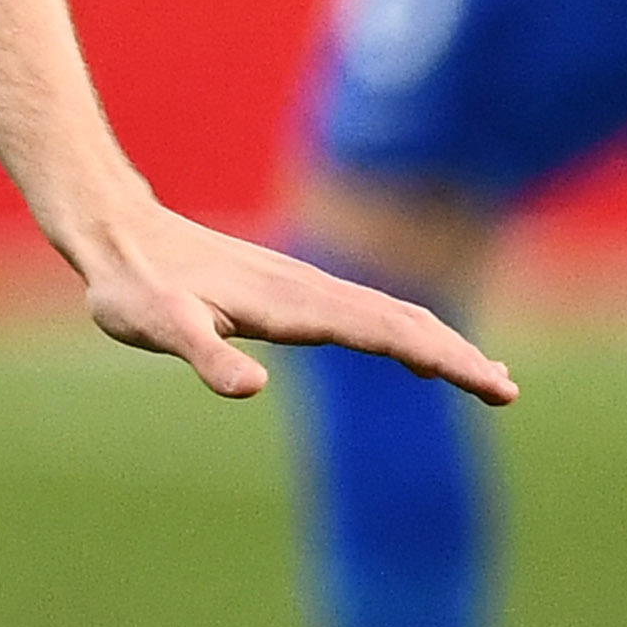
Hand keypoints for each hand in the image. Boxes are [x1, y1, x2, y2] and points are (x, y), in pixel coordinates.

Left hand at [65, 204, 515, 405]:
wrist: (118, 234)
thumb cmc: (134, 289)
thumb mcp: (157, 327)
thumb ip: (202, 356)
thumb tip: (251, 388)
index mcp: (293, 306)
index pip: (385, 333)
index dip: (440, 358)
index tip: (490, 383)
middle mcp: (310, 292)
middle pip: (403, 322)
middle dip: (459, 355)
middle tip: (508, 391)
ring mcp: (305, 288)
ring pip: (391, 315)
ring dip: (442, 345)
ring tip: (490, 377)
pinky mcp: (292, 292)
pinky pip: (366, 313)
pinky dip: (407, 334)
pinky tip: (418, 353)